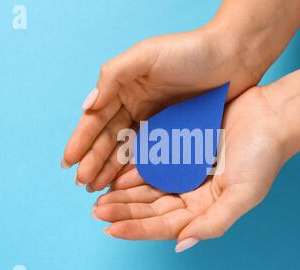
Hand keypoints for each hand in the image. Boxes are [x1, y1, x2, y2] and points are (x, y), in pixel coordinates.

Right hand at [62, 28, 262, 189]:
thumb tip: (87, 106)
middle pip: (109, 138)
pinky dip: (136, 168)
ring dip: (110, 168)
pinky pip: (150, 153)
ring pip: (127, 149)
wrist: (232, 56)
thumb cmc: (189, 50)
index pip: (97, 118)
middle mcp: (136, 104)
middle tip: (82, 184)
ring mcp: (155, 119)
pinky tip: (125, 183)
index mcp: (124, 87)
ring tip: (97, 188)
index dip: (82, 140)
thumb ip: (113, 76)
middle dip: (94, 160)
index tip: (68, 162)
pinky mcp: (174, 131)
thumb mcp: (146, 55)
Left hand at [92, 87, 289, 251]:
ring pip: (150, 188)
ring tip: (100, 197)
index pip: (166, 225)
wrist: (272, 117)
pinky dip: (137, 170)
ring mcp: (188, 173)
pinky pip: (155, 164)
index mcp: (206, 209)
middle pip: (152, 208)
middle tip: (97, 212)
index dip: (138, 229)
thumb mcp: (242, 195)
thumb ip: (213, 223)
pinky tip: (118, 173)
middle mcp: (195, 195)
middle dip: (125, 211)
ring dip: (126, 193)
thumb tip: (181, 244)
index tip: (110, 229)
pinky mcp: (183, 151)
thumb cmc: (263, 157)